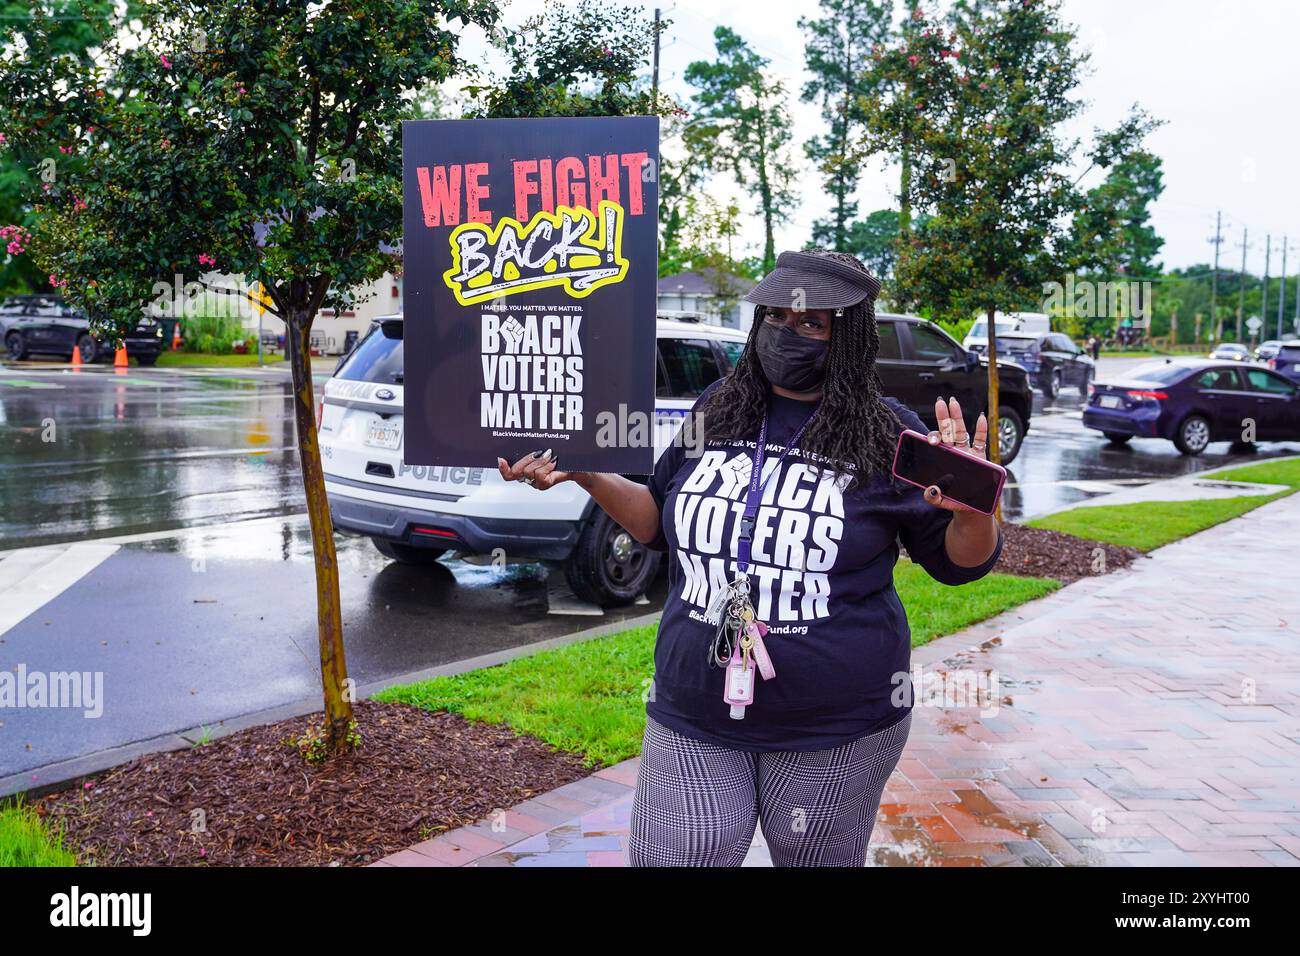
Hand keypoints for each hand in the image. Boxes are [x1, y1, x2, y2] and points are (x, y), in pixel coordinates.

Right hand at [496, 448, 577, 489]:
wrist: (579, 464)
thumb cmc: (562, 454)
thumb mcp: (544, 445)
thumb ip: (531, 443)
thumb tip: (523, 434)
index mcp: (523, 466)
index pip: (507, 473)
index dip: (502, 468)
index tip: (502, 458)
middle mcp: (527, 476)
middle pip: (515, 472)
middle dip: (525, 460)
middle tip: (537, 452)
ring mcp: (535, 481)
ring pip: (528, 472)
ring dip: (540, 461)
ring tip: (549, 454)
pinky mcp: (544, 484)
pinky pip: (540, 476)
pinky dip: (547, 466)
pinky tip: (554, 461)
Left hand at [923, 396, 988, 512]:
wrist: (973, 507)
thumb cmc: (956, 500)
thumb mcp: (942, 501)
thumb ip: (934, 498)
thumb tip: (930, 491)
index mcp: (944, 460)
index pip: (937, 444)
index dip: (933, 437)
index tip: (931, 438)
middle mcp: (955, 453)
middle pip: (948, 432)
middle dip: (944, 417)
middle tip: (939, 402)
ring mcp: (968, 453)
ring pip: (962, 432)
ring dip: (958, 417)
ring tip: (953, 402)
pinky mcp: (981, 457)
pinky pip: (981, 441)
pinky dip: (981, 429)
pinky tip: (980, 417)